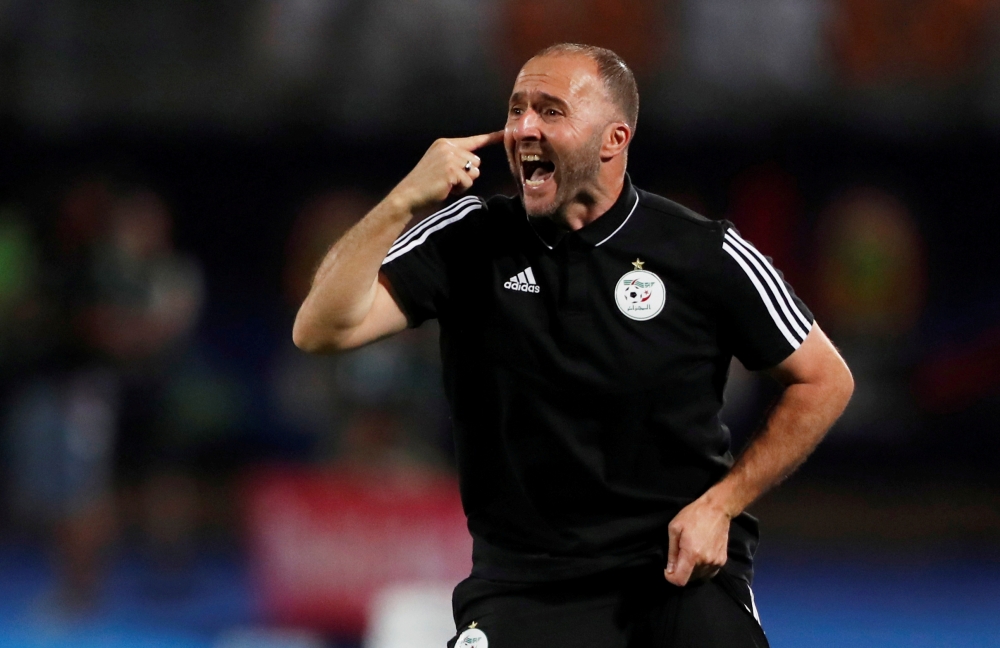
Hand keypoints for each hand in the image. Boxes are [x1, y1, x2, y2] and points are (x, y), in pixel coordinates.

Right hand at [389, 131, 504, 211]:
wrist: (409, 194)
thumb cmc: (426, 183)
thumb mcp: (441, 164)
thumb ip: (457, 159)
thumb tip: (476, 166)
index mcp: (445, 143)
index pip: (473, 140)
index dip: (490, 138)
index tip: (504, 133)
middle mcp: (448, 147)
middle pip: (476, 161)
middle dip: (467, 174)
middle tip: (449, 180)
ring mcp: (450, 158)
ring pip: (474, 172)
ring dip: (464, 182)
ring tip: (447, 184)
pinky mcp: (452, 170)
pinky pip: (468, 182)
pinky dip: (460, 189)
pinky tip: (446, 188)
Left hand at [664, 496, 731, 586]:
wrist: (717, 509)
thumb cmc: (693, 515)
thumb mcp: (675, 528)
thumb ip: (672, 552)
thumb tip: (670, 569)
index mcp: (692, 554)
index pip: (680, 580)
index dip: (671, 578)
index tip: (668, 570)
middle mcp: (705, 562)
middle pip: (690, 579)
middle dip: (681, 572)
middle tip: (679, 556)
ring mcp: (716, 562)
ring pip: (700, 576)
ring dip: (692, 571)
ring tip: (690, 554)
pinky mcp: (722, 560)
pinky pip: (709, 572)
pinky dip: (702, 569)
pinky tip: (700, 556)